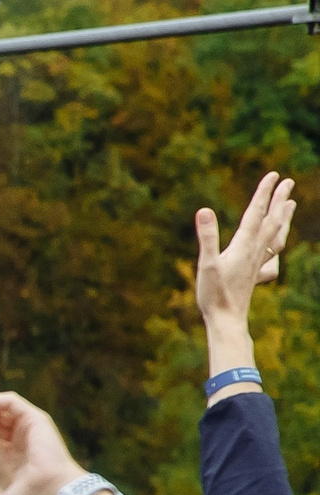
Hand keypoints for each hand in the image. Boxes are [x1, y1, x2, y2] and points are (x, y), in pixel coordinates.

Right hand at [195, 169, 295, 328]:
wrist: (227, 320)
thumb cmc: (214, 294)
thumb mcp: (206, 264)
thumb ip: (207, 237)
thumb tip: (204, 210)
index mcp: (244, 245)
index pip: (256, 213)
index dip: (264, 193)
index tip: (273, 175)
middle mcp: (255, 252)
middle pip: (272, 221)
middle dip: (280, 200)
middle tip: (288, 182)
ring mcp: (257, 263)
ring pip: (276, 236)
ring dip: (283, 219)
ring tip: (290, 205)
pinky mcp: (254, 275)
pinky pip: (271, 255)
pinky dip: (276, 246)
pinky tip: (275, 248)